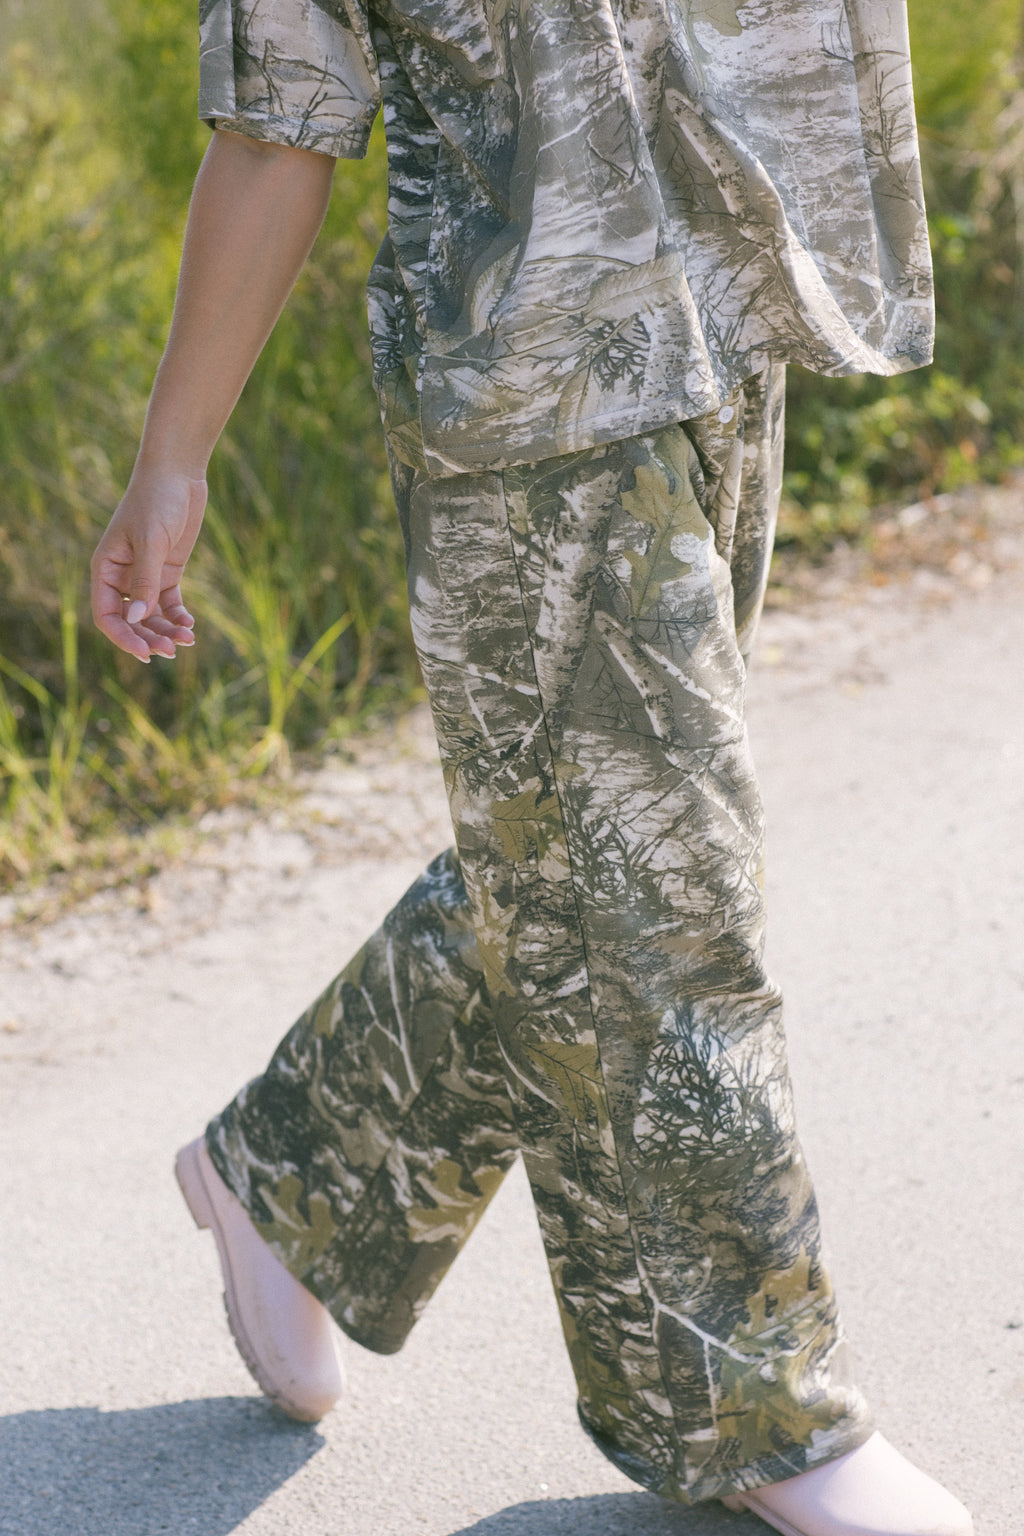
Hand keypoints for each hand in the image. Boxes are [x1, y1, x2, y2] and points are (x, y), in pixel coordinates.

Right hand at [91, 470, 206, 661]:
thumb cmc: (156, 501)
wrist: (178, 474)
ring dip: (167, 631)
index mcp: (105, 569)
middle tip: (172, 650)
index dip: (123, 637)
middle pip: (131, 621)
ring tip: (188, 639)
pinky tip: (190, 625)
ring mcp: (145, 576)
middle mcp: (121, 577)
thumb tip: (137, 620)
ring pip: (152, 616)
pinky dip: (178, 617)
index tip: (144, 653)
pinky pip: (169, 604)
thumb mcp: (150, 541)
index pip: (106, 615)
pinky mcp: (167, 571)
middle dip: (149, 638)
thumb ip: (144, 581)